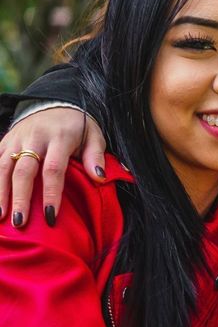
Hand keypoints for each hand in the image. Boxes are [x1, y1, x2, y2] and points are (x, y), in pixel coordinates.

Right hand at [0, 107, 106, 227]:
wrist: (55, 104)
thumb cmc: (78, 127)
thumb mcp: (94, 136)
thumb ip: (95, 156)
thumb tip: (100, 177)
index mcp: (60, 138)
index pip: (53, 169)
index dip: (51, 193)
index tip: (51, 216)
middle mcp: (35, 138)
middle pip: (24, 171)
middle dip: (20, 198)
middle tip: (20, 222)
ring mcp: (16, 140)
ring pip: (3, 167)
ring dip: (0, 193)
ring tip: (0, 217)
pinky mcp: (4, 141)